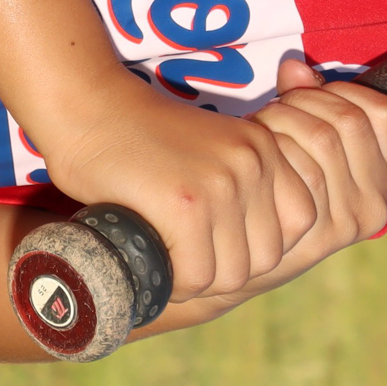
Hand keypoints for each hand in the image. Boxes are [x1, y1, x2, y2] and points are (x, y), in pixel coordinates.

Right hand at [34, 55, 386, 306]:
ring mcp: (224, 182)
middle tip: (184, 255)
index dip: (258, 243)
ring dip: (199, 278)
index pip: (300, 223)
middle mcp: (254, 162)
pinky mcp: (187, 203)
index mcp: (266, 148)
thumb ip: (244, 185)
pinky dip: (174, 281)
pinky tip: (149, 258)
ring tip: (166, 257)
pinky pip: (198, 274)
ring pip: (234, 272)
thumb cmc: (141, 136)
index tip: (216, 239)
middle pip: (269, 255)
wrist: (87, 104)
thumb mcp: (213, 150)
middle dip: (228, 267)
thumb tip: (266, 253)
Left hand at [241, 54, 386, 284]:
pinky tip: (254, 155)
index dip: (336, 91)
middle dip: (301, 102)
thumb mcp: (302, 147)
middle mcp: (379, 200)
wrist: (242, 261)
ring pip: (323, 135)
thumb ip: (306, 103)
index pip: (379, 109)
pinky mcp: (322, 232)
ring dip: (282, 120)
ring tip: (258, 130)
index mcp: (385, 177)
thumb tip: (293, 66)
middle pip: (347, 119)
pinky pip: (301, 165)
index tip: (301, 97)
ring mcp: (352, 219)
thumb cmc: (273, 194)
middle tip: (270, 112)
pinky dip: (273, 146)